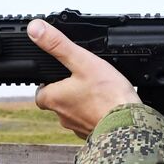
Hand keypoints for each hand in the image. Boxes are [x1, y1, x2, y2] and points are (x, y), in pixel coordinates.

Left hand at [29, 19, 140, 138]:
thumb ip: (58, 45)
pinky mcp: (93, 134)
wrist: (128, 124)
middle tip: (81, 80)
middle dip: (67, 92)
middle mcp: (62, 116)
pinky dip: (95, 114)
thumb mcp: (82, 61)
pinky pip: (90, 122)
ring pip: (74, 112)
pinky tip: (106, 106)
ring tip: (97, 92)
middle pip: (57, 102)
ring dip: (82, 104)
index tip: (57, 75)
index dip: (47, 82)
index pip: (40, 91)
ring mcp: (77, 127)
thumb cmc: (108, 95)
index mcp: (54, 99)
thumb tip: (35, 29)